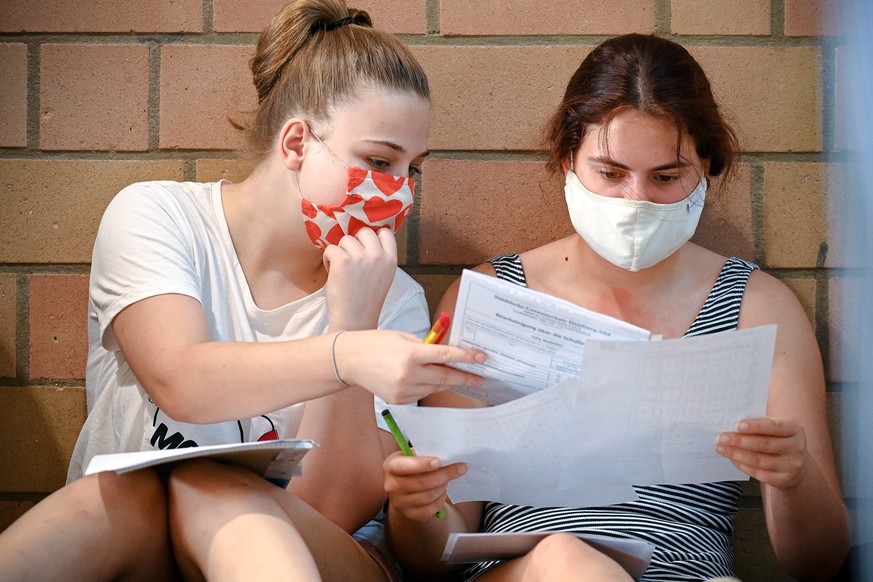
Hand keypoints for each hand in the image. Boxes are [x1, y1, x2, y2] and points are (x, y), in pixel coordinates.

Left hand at [323, 227, 396, 330]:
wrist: (354, 321)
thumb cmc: (365, 301)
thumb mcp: (382, 276)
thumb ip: (378, 257)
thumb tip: (363, 236)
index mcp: (391, 260)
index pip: (385, 232)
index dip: (372, 237)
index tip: (365, 248)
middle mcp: (378, 256)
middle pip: (364, 232)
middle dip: (355, 243)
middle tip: (351, 261)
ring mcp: (361, 257)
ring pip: (345, 239)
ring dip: (340, 252)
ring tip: (342, 271)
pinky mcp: (343, 260)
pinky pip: (330, 248)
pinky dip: (328, 260)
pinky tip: (333, 274)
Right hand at [334, 330, 485, 403]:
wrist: (349, 360)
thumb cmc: (376, 343)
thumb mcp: (404, 337)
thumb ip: (426, 346)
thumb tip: (448, 354)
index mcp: (411, 354)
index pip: (446, 356)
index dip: (467, 357)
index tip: (482, 358)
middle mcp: (408, 374)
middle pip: (445, 377)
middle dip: (465, 377)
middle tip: (480, 378)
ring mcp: (403, 390)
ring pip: (435, 387)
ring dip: (447, 382)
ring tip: (458, 377)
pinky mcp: (398, 400)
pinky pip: (422, 394)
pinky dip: (429, 387)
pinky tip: (430, 380)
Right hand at [384, 452, 466, 521]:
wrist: (404, 491)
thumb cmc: (412, 468)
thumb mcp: (412, 457)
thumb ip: (424, 454)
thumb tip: (447, 454)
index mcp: (391, 466)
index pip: (405, 466)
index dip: (423, 464)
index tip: (440, 461)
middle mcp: (391, 486)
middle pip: (422, 482)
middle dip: (444, 475)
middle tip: (460, 468)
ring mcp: (399, 503)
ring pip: (429, 496)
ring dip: (443, 486)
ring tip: (447, 479)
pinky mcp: (410, 515)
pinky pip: (431, 509)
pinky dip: (441, 499)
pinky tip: (442, 492)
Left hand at [716, 417, 807, 488]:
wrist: (795, 464)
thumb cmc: (778, 439)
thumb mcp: (775, 428)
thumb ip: (758, 424)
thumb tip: (731, 424)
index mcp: (794, 429)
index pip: (774, 426)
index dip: (756, 426)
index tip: (737, 425)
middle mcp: (796, 448)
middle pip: (764, 444)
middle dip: (739, 441)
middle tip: (721, 438)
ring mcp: (791, 466)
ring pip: (759, 460)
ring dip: (736, 454)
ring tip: (721, 448)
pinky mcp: (783, 480)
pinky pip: (758, 473)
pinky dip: (742, 465)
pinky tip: (732, 459)